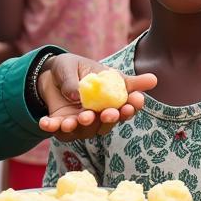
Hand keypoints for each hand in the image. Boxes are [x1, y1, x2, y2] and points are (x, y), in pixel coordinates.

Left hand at [37, 54, 156, 139]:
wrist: (53, 74)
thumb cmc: (80, 71)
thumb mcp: (101, 70)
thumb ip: (124, 79)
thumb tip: (153, 79)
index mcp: (110, 104)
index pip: (125, 110)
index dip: (131, 107)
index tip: (136, 100)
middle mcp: (97, 118)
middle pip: (106, 124)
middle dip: (109, 119)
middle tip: (110, 112)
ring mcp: (79, 124)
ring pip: (85, 130)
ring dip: (84, 125)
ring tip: (83, 116)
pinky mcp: (60, 125)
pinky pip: (57, 129)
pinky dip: (52, 127)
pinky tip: (46, 122)